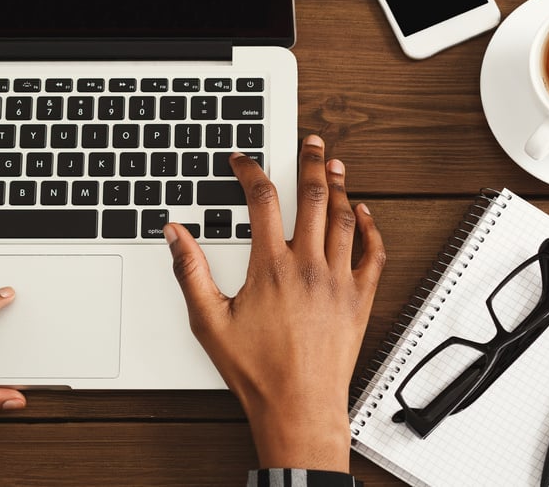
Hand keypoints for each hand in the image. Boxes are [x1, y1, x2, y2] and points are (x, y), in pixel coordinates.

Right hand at [164, 134, 384, 471]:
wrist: (299, 407)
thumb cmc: (256, 371)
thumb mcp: (208, 321)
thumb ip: (190, 271)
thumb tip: (175, 233)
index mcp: (271, 267)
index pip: (261, 199)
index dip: (250, 170)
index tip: (242, 161)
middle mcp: (309, 267)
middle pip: (313, 196)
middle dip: (309, 162)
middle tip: (309, 141)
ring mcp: (339, 281)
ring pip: (344, 218)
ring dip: (340, 186)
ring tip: (334, 164)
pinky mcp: (360, 299)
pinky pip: (373, 253)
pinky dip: (370, 228)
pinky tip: (364, 214)